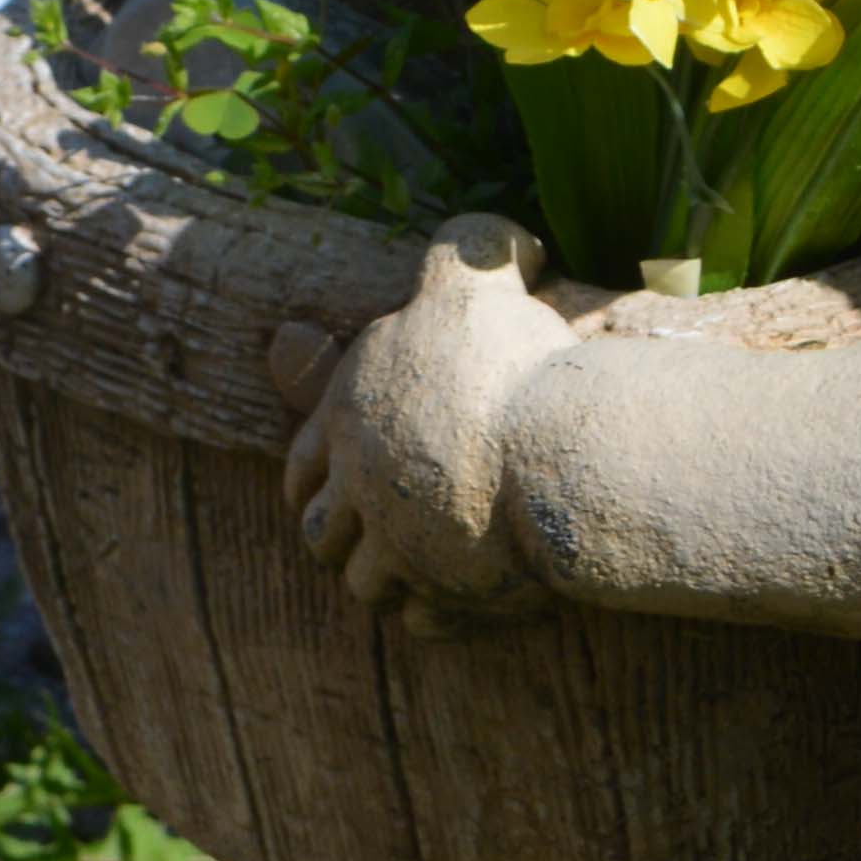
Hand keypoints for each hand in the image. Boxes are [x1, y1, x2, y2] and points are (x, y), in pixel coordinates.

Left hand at [267, 214, 572, 611]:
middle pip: (321, 533)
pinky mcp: (448, 599)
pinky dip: (432, 616)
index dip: (310, 474)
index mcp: (349, 418)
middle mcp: (361, 490)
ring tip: (411, 574)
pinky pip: (424, 621)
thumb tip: (509, 238)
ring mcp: (401, 552)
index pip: (302, 459)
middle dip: (336, 537)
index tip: (324, 484)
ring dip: (383, 579)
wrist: (558, 453)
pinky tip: (452, 605)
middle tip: (361, 538)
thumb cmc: (512, 365)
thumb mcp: (478, 277)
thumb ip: (474, 247)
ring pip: (367, 583)